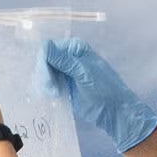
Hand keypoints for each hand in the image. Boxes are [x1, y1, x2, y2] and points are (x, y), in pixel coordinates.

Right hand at [44, 37, 156, 152]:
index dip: (44, 63)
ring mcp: (64, 71)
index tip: (47, 80)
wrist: (113, 111)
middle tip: (52, 91)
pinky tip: (54, 96)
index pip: (49, 49)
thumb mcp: (83, 73)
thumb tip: (44, 45)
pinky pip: (48, 84)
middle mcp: (68, 56)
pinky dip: (47, 89)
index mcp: (75, 48)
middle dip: (44, 76)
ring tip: (55, 95)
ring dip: (45, 84)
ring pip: (43, 73)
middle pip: (44, 61)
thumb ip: (63, 60)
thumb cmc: (103, 89)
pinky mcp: (63, 85)